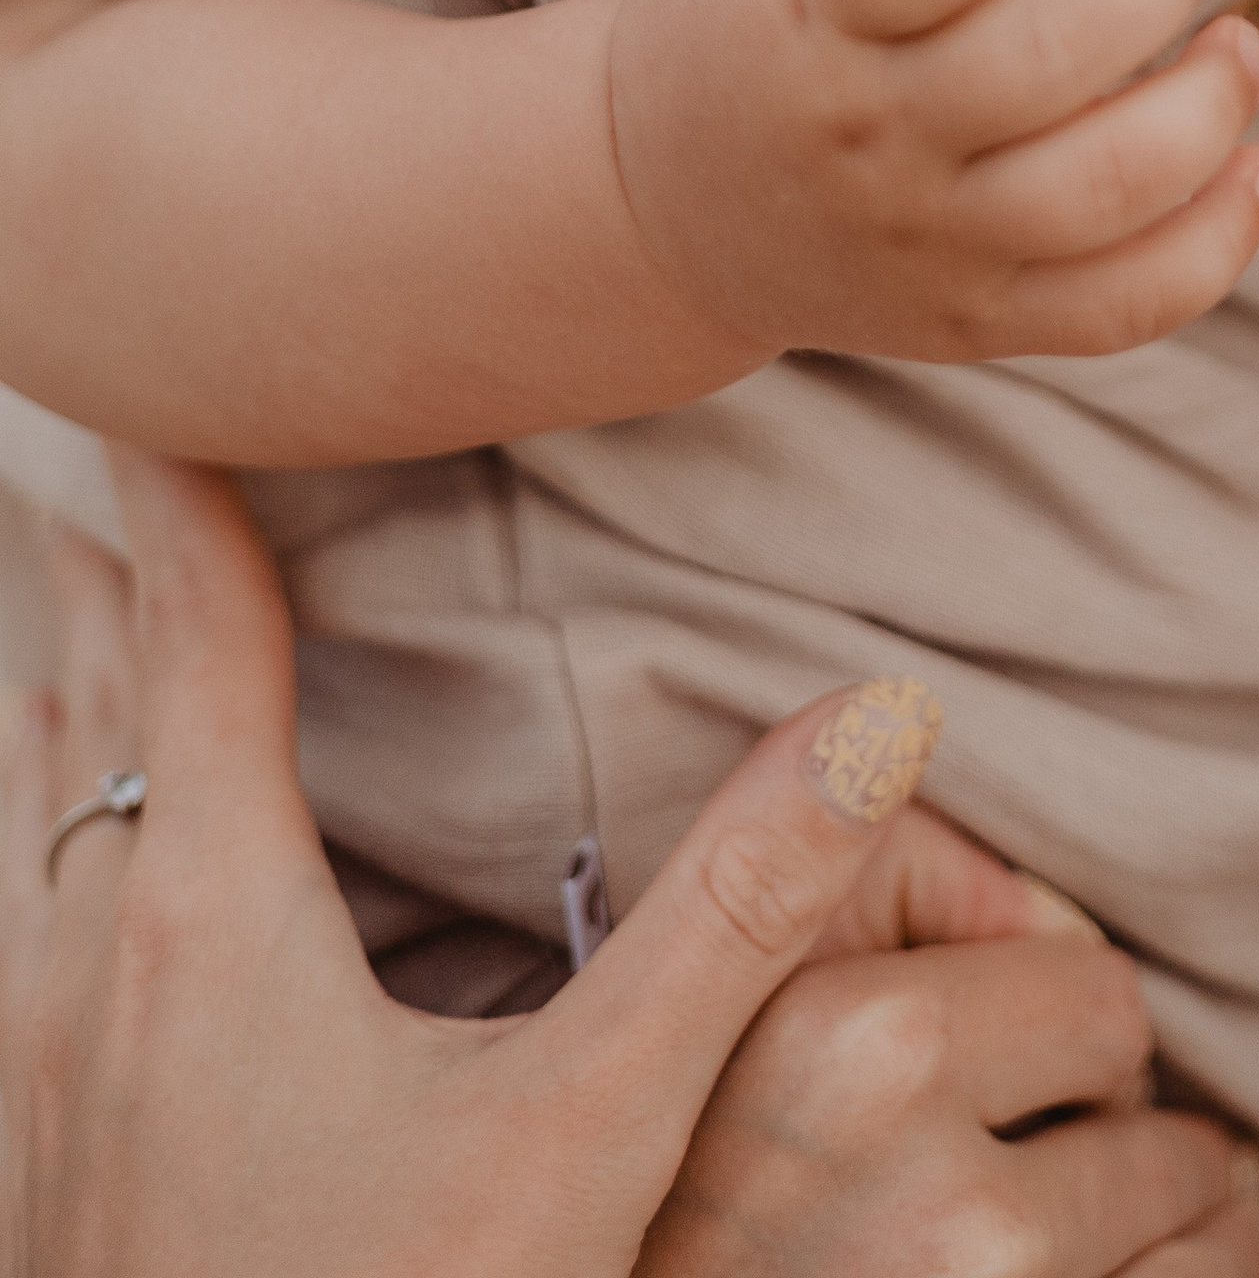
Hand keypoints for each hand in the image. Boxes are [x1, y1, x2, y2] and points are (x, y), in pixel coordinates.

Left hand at [0, 450, 1258, 1277]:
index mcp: (213, 923)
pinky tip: (71, 902)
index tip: (174, 377)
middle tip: (95, 446)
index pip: (198, 638)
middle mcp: (90, 974)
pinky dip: (43, 835)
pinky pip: (16, 930)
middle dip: (101, 566)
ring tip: (73, 614)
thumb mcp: (588, 1143)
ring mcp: (37, 1083)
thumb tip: (877, 720)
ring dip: (61, 693)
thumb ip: (734, 922)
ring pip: (32, 818)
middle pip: (81, 701)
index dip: (192, 493)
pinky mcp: (35, 1175)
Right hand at [609, 0, 1258, 361]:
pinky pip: (1120, 308)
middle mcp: (867, 131)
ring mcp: (924, 238)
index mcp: (809, 1)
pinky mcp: (975, 318)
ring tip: (1242, 36)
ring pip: (1098, 194)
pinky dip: (1214, 247)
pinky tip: (1253, 162)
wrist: (660, 206)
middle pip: (1041, 62)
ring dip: (1207, 110)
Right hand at [643, 912, 1258, 1277]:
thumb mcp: (726, 1009)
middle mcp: (948, 1211)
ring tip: (1094, 1249)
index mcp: (866, 1054)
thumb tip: (1050, 904)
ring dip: (1171, 1243)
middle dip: (1122, 1150)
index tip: (1010, 1085)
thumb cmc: (673, 1199)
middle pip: (1170, 1144)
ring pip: (1214, 1253)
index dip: (1063, 1041)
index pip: (1106, 1002)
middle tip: (1038, 1182)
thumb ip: (893, 877)